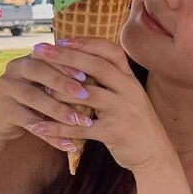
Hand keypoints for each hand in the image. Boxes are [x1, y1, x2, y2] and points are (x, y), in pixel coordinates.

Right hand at [0, 42, 102, 146]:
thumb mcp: (51, 83)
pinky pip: (30, 123)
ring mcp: (6, 89)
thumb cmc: (39, 97)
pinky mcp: (3, 111)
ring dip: (59, 110)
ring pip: (33, 97)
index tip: (88, 73)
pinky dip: (51, 136)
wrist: (7, 119)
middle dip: (63, 83)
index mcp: (29, 57)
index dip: (68, 62)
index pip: (49, 54)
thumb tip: (105, 71)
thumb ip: (68, 75)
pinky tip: (69, 145)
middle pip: (39, 71)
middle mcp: (14, 68)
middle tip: (85, 94)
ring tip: (80, 121)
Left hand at [26, 38, 173, 173]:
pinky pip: (80, 128)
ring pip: (87, 95)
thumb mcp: (128, 96)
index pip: (111, 52)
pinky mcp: (115, 133)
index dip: (87, 43)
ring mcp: (123, 111)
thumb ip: (110, 80)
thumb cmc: (134, 123)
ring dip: (59, 91)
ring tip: (37, 87)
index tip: (63, 39)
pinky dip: (57, 127)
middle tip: (41, 50)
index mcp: (130, 79)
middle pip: (97, 67)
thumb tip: (80, 62)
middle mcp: (129, 90)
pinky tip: (38, 125)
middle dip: (67, 56)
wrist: (155, 154)